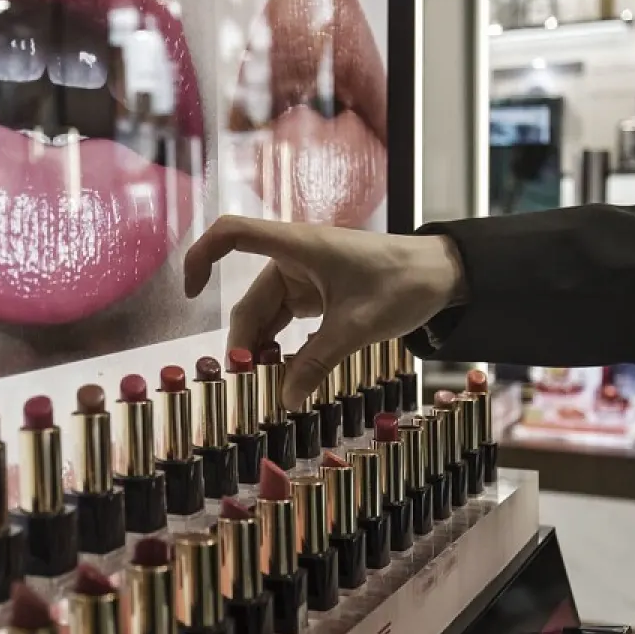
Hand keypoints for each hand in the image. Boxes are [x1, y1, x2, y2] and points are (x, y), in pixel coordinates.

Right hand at [183, 216, 465, 409]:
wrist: (444, 274)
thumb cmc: (403, 284)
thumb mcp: (359, 327)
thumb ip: (317, 362)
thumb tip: (284, 399)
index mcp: (297, 246)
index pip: (231, 234)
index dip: (201, 256)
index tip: (190, 293)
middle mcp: (292, 258)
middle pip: (249, 299)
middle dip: (244, 341)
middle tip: (247, 385)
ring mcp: (303, 277)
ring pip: (266, 316)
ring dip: (262, 349)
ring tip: (264, 388)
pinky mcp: (316, 294)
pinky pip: (285, 320)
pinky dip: (281, 346)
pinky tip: (283, 375)